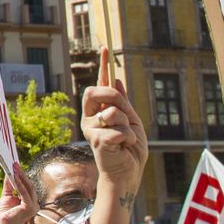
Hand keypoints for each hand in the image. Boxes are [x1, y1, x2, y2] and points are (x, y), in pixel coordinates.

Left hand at [0, 168, 38, 223]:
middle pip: (29, 185)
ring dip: (21, 177)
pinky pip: (25, 194)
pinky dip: (20, 184)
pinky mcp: (30, 208)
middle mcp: (35, 204)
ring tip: (15, 168)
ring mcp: (34, 207)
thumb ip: (9, 184)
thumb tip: (9, 172)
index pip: (28, 186)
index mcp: (31, 202)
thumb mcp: (7, 195)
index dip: (23, 175)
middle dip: (22, 174)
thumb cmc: (4, 212)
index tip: (16, 166)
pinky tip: (15, 177)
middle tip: (15, 164)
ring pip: (28, 188)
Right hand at [81, 49, 147, 196]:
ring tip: (126, 139)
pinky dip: (129, 139)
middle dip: (114, 98)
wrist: (127, 175)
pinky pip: (120, 130)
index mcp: (99, 111)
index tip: (106, 48)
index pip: (101, 83)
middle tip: (124, 114)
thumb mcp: (132, 122)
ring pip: (115, 112)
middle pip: (97, 90)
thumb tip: (116, 80)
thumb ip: (123, 103)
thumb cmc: (129, 151)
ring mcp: (91, 128)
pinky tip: (124, 148)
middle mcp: (90, 117)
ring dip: (128, 126)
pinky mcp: (97, 140)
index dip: (104, 65)